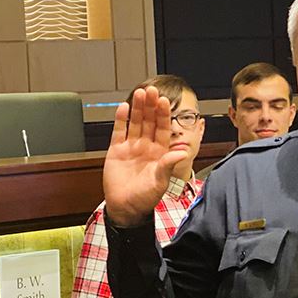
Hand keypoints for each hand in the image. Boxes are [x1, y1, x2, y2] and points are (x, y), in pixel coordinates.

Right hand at [103, 86, 188, 227]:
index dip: (163, 114)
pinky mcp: (116, 151)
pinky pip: (119, 132)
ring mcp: (131, 147)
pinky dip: (120, 120)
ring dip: (137, 108)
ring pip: (135, 123)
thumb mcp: (160, 181)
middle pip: (149, 121)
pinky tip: (124, 107)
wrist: (125, 208)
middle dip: (150, 106)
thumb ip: (168, 164)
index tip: (164, 101)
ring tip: (139, 93)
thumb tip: (181, 152)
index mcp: (160, 153)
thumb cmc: (145, 198)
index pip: (163, 128)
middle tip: (151, 90)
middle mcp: (146, 147)